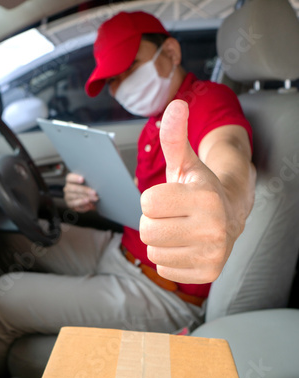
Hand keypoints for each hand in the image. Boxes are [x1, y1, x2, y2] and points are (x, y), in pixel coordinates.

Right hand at [63, 173, 98, 212]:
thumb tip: (97, 183)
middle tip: (94, 193)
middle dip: (85, 190)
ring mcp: (68, 197)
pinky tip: (90, 206)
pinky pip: (76, 206)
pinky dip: (84, 206)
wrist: (82, 198)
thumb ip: (89, 182)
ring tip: (94, 199)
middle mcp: (67, 188)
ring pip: (75, 197)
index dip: (75, 178)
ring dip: (86, 198)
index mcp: (70, 180)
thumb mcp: (87, 184)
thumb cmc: (86, 188)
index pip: (70, 178)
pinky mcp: (70, 204)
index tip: (82, 179)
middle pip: (74, 188)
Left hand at [140, 99, 236, 284]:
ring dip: (162, 240)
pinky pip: (164, 268)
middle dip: (155, 220)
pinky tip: (186, 245)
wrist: (230, 214)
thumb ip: (175, 136)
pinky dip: (170, 257)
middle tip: (174, 215)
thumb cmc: (200, 188)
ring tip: (181, 229)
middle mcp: (213, 227)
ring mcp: (212, 253)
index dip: (154, 199)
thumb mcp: (186, 162)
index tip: (171, 197)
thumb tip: (175, 105)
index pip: (147, 203)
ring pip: (153, 251)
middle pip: (147, 230)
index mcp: (204, 196)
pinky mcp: (208, 272)